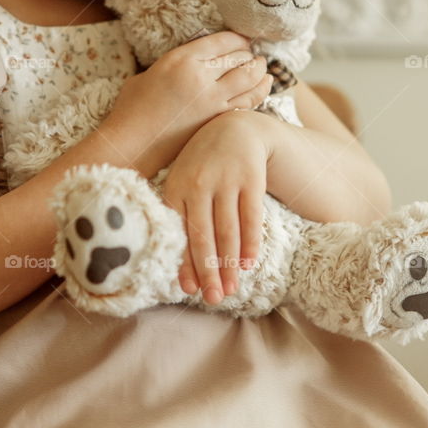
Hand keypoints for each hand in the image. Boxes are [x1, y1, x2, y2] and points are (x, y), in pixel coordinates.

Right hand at [106, 32, 273, 176]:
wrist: (132, 144)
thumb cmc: (131, 109)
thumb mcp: (148, 74)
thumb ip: (174, 66)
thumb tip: (193, 64)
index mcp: (181, 59)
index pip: (222, 41)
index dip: (238, 38)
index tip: (243, 40)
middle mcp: (200, 77)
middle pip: (240, 59)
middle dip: (250, 55)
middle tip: (255, 55)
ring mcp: (211, 101)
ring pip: (249, 80)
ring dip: (260, 72)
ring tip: (263, 68)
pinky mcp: (216, 121)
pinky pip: (246, 103)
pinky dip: (257, 93)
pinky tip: (261, 89)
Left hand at [161, 110, 273, 304]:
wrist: (235, 129)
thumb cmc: (203, 164)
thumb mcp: (183, 180)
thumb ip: (179, 213)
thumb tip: (178, 261)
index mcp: (176, 187)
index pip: (181, 233)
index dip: (185, 263)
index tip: (190, 291)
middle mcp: (198, 184)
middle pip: (204, 236)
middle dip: (209, 271)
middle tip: (214, 299)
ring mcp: (225, 180)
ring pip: (228, 230)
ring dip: (230, 263)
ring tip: (232, 288)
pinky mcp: (250, 178)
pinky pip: (251, 216)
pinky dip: (250, 242)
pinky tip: (249, 263)